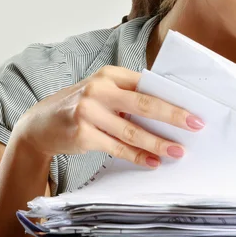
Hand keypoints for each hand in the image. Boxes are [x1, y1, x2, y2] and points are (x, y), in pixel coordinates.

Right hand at [11, 65, 204, 167]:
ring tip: (177, 151)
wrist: (40, 124)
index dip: (172, 97)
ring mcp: (89, 112)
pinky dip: (137, 156)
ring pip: (131, 130)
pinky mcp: (83, 135)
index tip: (195, 107)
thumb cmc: (82, 105)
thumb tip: (169, 111)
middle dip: (172, 116)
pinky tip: (153, 161)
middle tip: (195, 125)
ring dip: (157, 142)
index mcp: (111, 75)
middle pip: (143, 104)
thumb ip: (130, 95)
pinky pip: (117, 148)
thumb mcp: (103, 91)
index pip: (148, 85)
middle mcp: (99, 89)